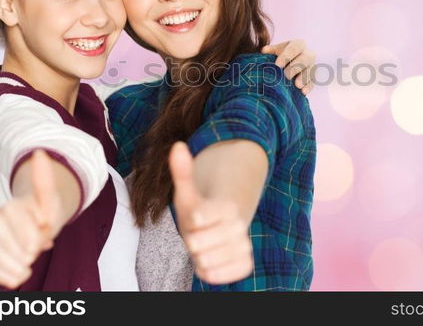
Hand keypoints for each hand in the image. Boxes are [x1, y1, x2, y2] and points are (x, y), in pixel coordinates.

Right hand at [0, 150, 60, 288]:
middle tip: (33, 254)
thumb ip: (44, 181)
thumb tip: (39, 152)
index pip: (12, 219)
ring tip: (26, 270)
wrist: (39, 225)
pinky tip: (16, 278)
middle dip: (17, 249)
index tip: (42, 240)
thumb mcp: (51, 200)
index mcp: (12, 205)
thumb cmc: (46, 213)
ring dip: (7, 264)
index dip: (28, 234)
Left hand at [169, 142, 253, 284]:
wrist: (225, 224)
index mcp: (225, 206)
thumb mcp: (189, 190)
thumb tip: (177, 146)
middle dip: (191, 241)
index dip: (193, 220)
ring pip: (208, 262)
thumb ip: (182, 171)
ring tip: (203, 246)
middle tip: (197, 234)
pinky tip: (211, 260)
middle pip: (198, 244)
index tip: (197, 216)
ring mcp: (242, 245)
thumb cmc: (200, 207)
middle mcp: (238, 225)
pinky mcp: (245, 263)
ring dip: (199, 257)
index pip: (198, 218)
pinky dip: (213, 271)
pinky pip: (221, 275)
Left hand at [262, 39, 315, 94]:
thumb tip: (264, 51)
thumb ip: (270, 50)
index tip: (278, 65)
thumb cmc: (280, 56)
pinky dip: (308, 87)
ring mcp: (311, 65)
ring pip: (310, 70)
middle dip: (295, 67)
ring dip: (304, 78)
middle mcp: (307, 53)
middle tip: (286, 76)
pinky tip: (303, 92)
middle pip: (305, 58)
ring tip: (297, 85)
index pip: (294, 47)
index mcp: (298, 44)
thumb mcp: (276, 51)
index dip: (287, 56)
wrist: (288, 64)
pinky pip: (312, 82)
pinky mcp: (312, 77)